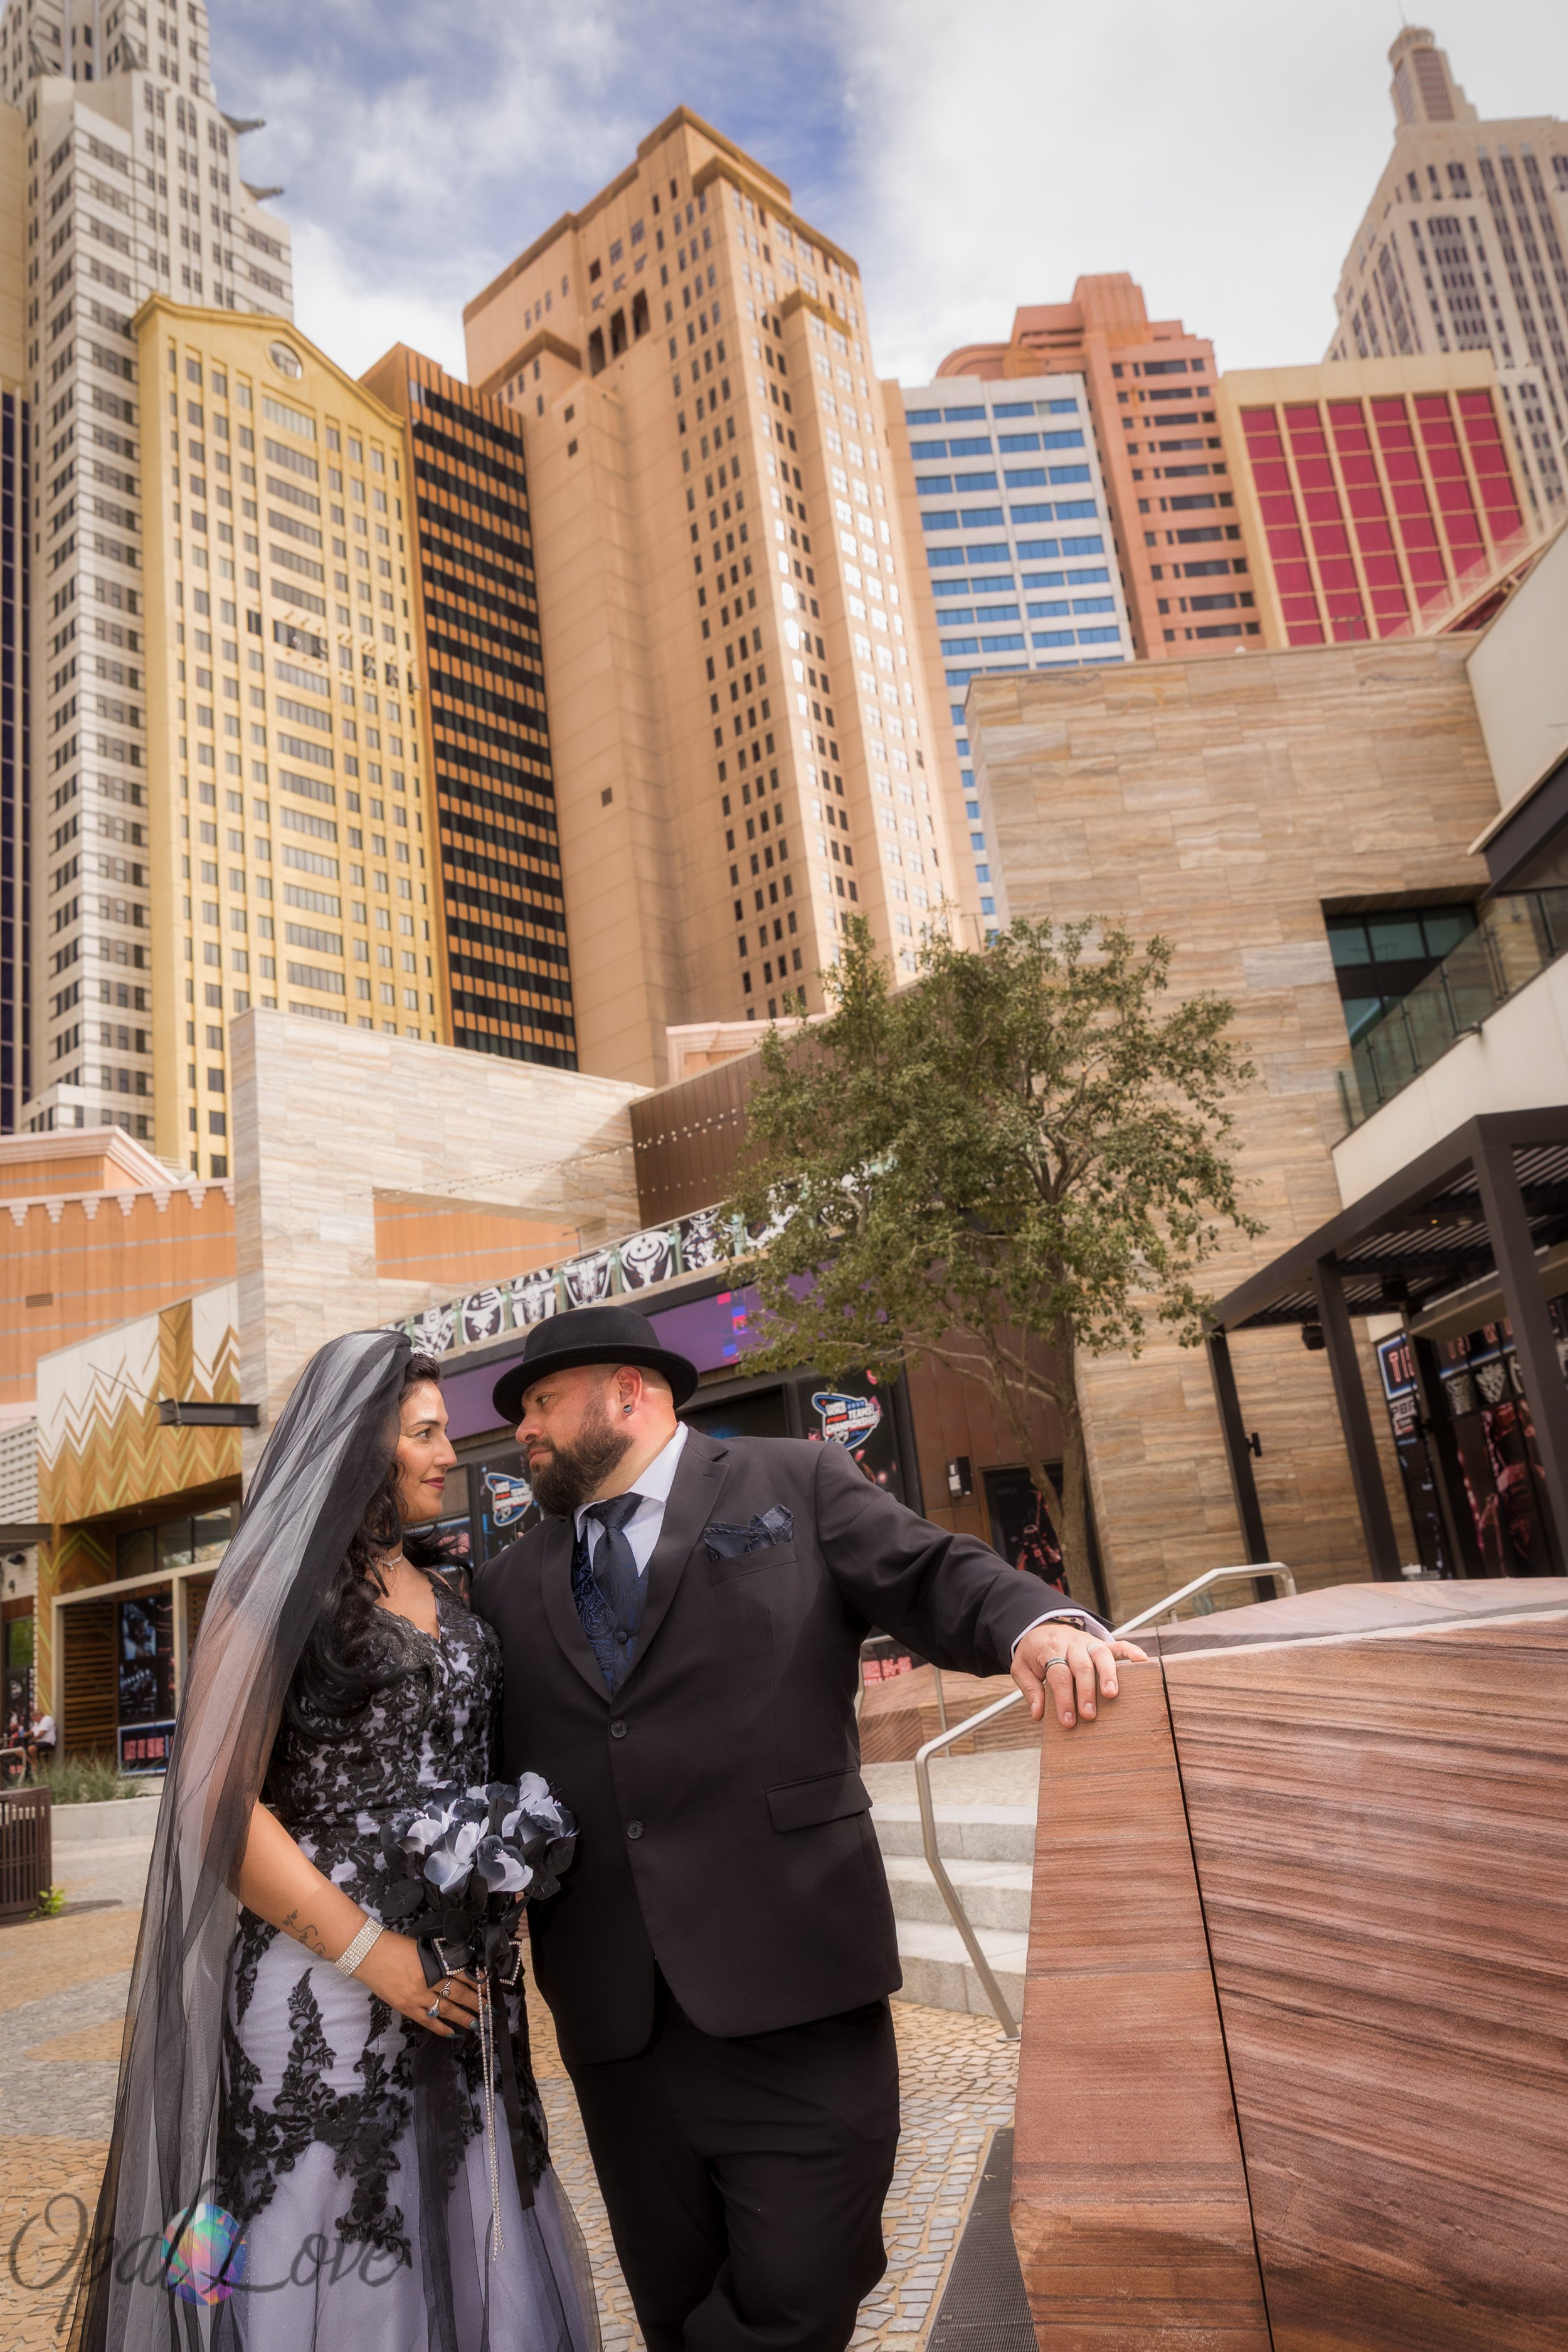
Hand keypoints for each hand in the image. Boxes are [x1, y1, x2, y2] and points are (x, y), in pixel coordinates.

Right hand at [355, 1929, 481, 2037]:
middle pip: (458, 1993)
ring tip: (478, 2024)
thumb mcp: (423, 1948)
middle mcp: (428, 1979)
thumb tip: (462, 1970)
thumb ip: (441, 1959)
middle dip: (476, 2003)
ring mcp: (417, 1995)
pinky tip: (453, 2033)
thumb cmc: (396, 1946)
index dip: (477, 1983)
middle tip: (491, 2011)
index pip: (462, 1974)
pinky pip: (427, 2021)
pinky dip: (441, 2028)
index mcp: (434, 1961)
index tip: (488, 1989)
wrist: (369, 1954)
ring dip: (464, 2017)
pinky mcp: (406, 2006)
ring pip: (446, 2009)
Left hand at [1011, 1624, 1147, 1728]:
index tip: (1068, 1721)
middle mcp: (1071, 1644)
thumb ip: (1030, 1689)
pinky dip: (1130, 1651)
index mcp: (1049, 1649)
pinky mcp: (1100, 1642)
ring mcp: (1087, 1642)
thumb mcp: (1021, 1667)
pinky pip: (1117, 1644)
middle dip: (1086, 1691)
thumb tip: (1038, 1714)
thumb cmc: (1034, 1653)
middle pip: (1081, 1666)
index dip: (1063, 1698)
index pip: (1059, 1674)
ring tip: (1112, 1695)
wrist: (1041, 1627)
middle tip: (1089, 1715)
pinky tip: (1142, 1661)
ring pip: (1100, 1655)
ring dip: (1108, 1674)